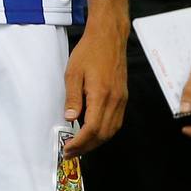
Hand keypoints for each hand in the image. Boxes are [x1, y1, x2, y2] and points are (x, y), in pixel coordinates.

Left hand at [62, 20, 127, 157]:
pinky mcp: (123, 98)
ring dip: (96, 142)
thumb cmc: (89, 52)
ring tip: (80, 145)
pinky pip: (116, 122)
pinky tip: (93, 131)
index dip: (79, 143)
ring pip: (112, 130)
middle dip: (87, 147)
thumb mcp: (73, 73)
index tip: (67, 149)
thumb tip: (69, 119)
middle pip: (103, 134)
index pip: (92, 129)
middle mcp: (115, 102)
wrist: (109, 38)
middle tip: (70, 152)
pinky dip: (104, 132)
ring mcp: (121, 101)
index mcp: (101, 95)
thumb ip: (72, 97)